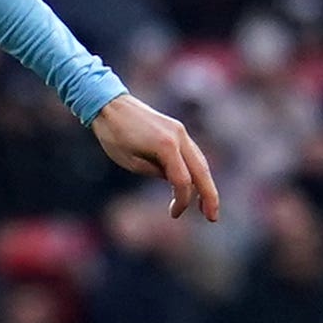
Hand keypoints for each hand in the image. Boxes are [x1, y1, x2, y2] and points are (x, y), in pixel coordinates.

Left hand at [90, 92, 218, 221]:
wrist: (109, 105)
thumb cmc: (114, 135)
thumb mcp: (130, 161)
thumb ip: (155, 172)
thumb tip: (175, 181)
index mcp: (166, 146)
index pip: (182, 180)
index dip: (181, 200)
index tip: (174, 214)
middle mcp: (179, 137)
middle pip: (202, 171)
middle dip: (209, 196)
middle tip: (212, 217)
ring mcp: (180, 132)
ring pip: (200, 162)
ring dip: (206, 184)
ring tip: (207, 206)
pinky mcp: (177, 130)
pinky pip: (191, 154)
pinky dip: (196, 170)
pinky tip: (195, 185)